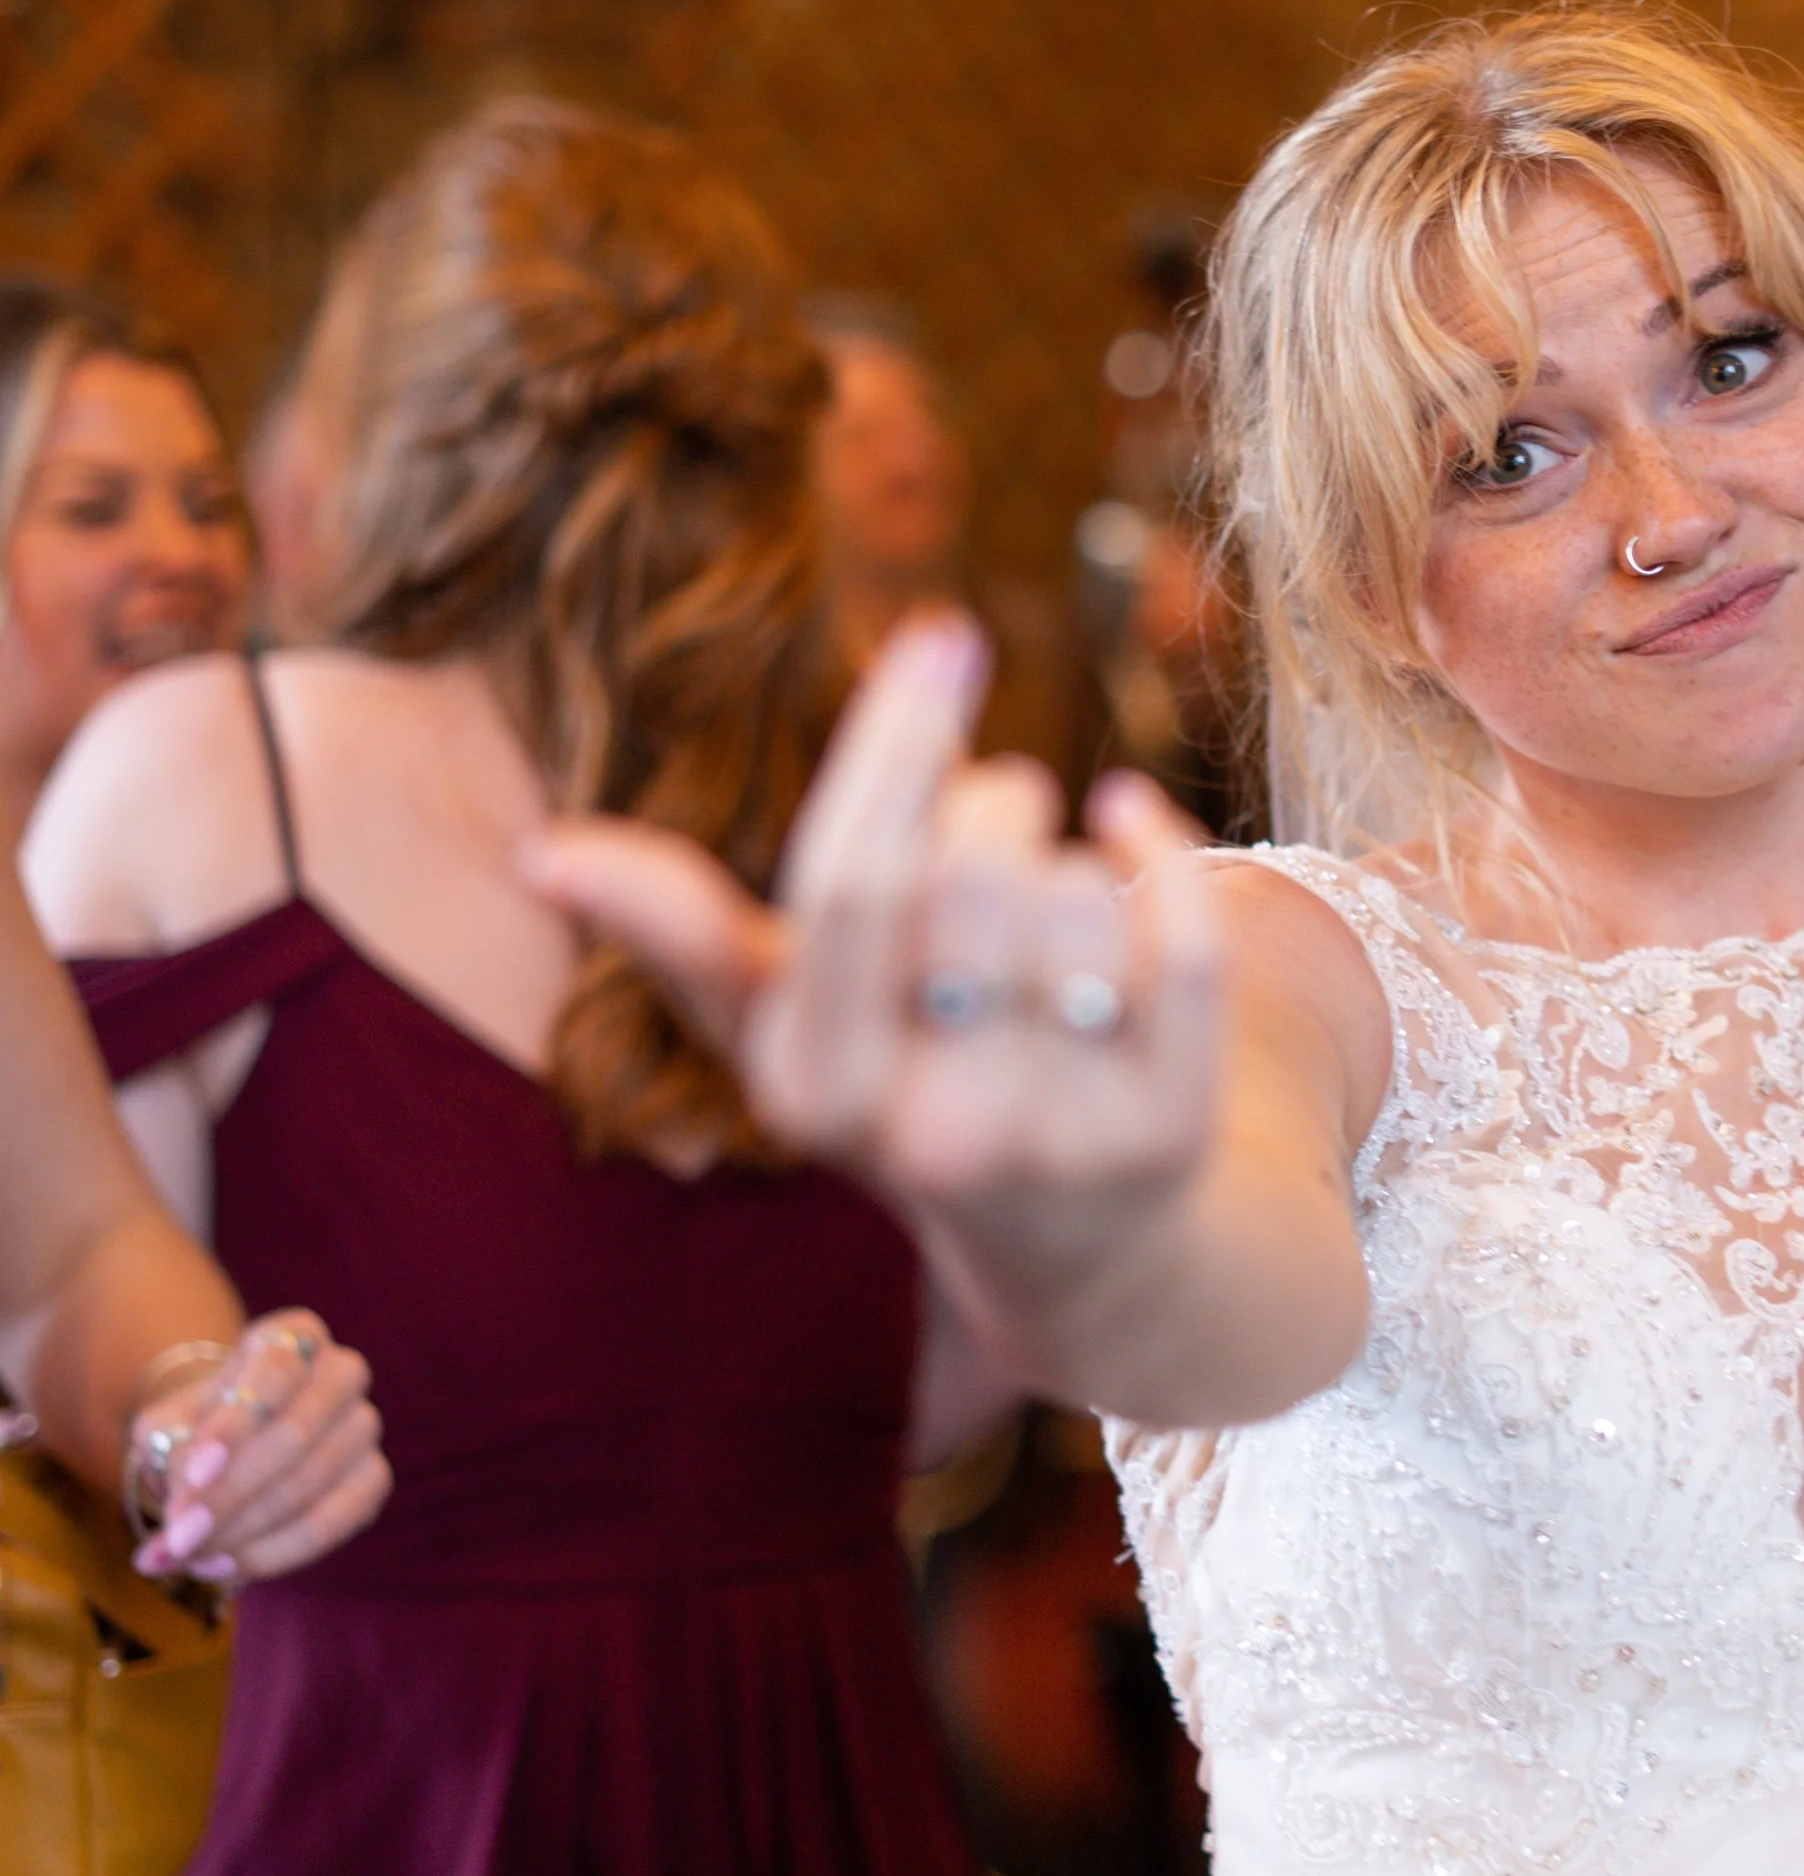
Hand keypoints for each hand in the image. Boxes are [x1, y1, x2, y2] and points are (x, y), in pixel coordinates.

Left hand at [132, 1311, 387, 1586]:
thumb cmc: (197, 1426)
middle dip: (231, 1495)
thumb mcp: (168, 1427)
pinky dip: (276, 1552)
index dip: (237, 1425)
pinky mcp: (374, 1478)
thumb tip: (183, 1522)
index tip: (193, 1474)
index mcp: (294, 1335)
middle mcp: (342, 1371)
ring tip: (188, 1558)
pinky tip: (227, 1566)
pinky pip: (334, 1523)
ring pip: (311, 1484)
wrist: (228, 1448)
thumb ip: (173, 1458)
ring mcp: (365, 1425)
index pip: (277, 1368)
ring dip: (243, 1531)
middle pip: (297, 1433)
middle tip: (178, 1540)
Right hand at [524, 614, 1225, 1266]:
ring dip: (1073, 857)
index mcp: (815, 1089)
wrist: (1072, 1243)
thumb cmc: (896, 1082)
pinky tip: (1135, 824)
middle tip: (999, 808)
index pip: (854, 883)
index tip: (942, 632)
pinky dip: (1164, 848)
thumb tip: (544, 855)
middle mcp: (932, 1133)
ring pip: (1082, 897)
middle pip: (975, 876)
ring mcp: (1059, 1139)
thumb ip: (675, 933)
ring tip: (1051, 903)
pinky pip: (1186, 941)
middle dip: (994, 799)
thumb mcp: (779, 1023)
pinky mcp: (1169, 1132)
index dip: (897, 743)